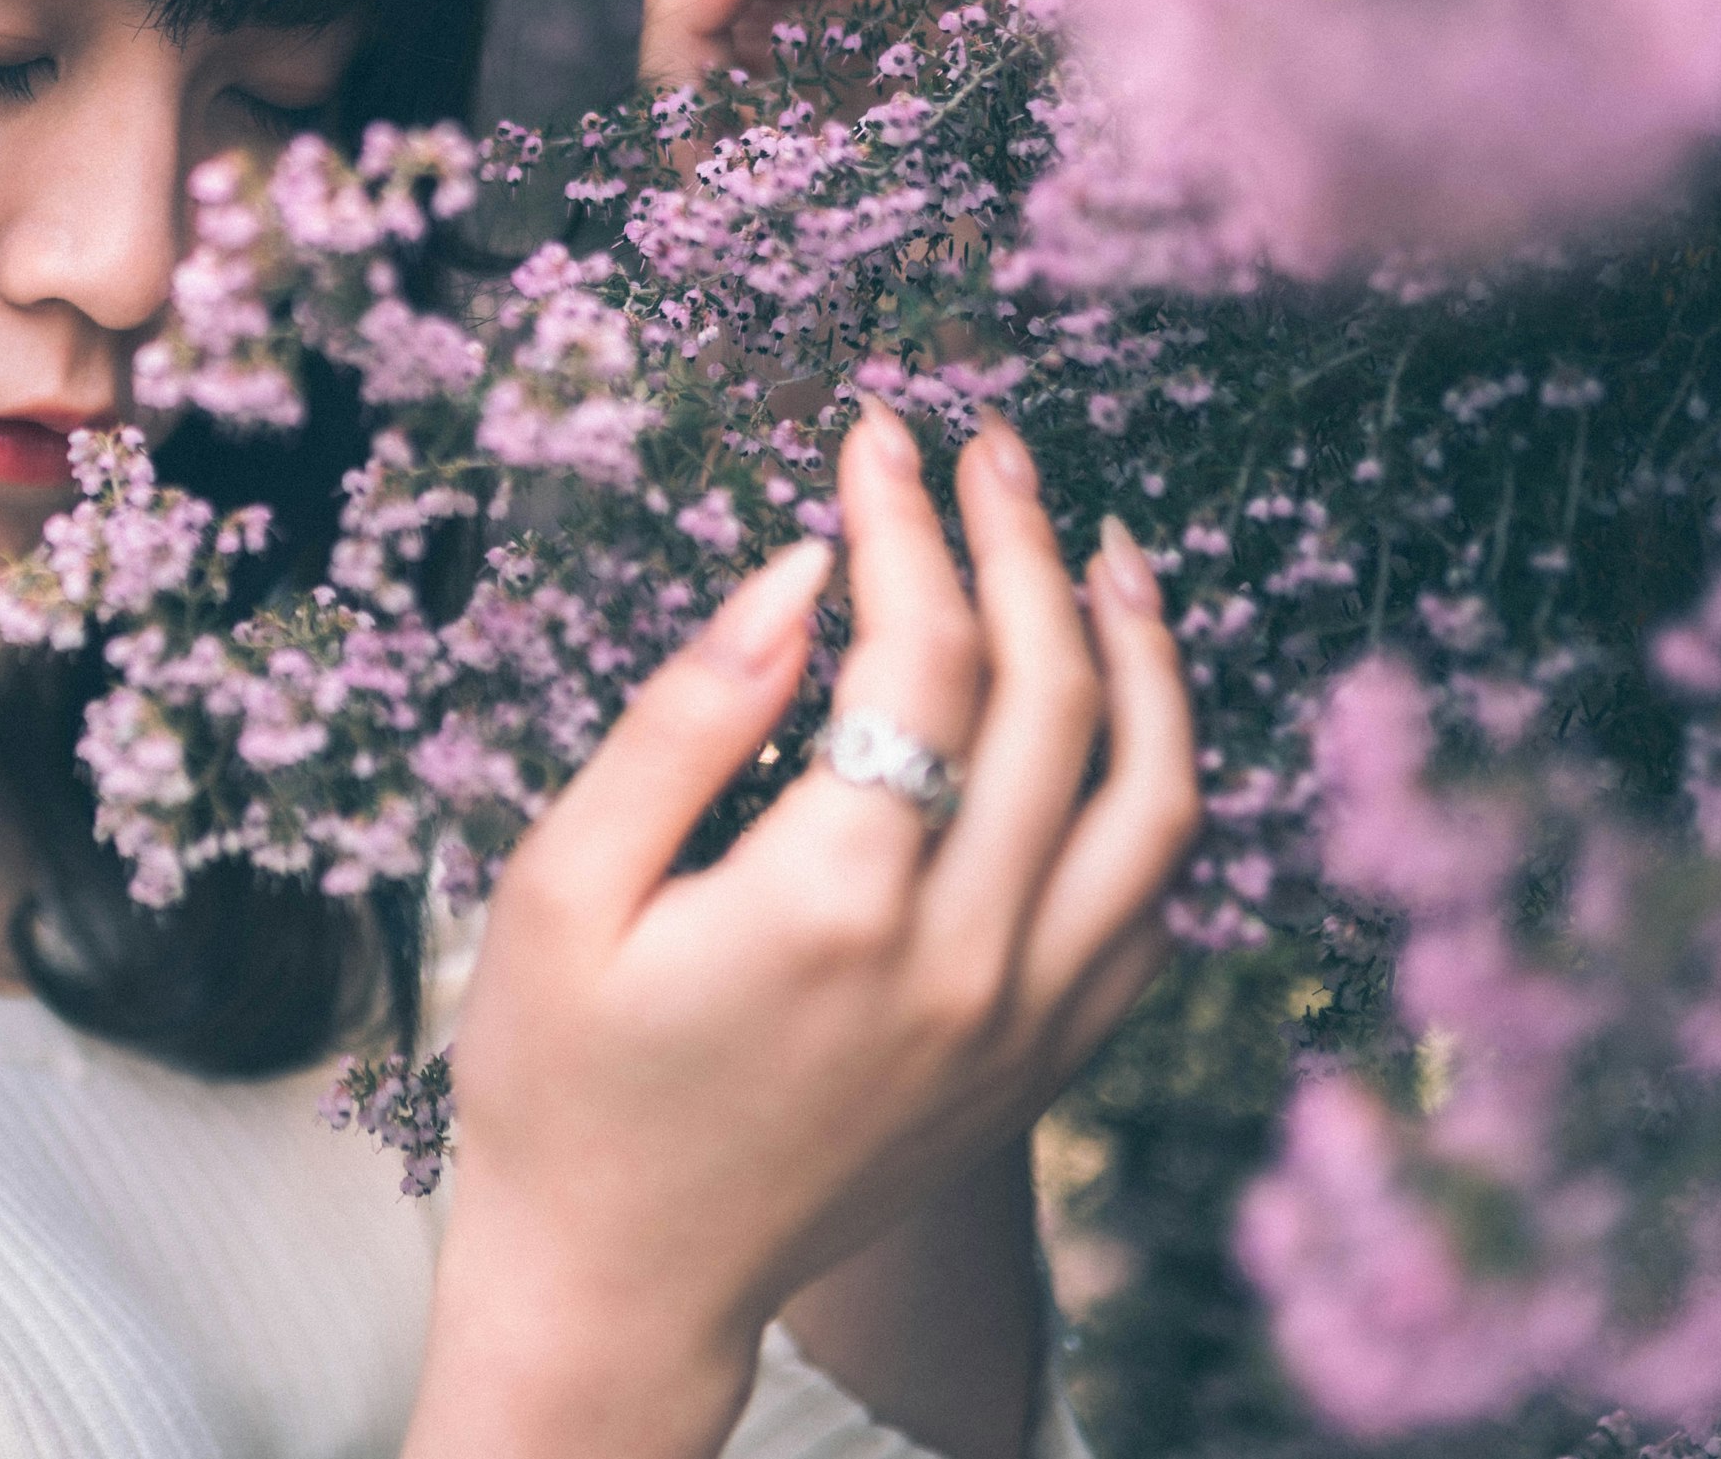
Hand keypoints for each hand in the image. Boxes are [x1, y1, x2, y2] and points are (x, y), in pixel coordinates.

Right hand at [401, 406, 1198, 1458]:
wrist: (619, 1285)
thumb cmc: (558, 1081)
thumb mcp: (561, 886)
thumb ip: (684, 719)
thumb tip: (798, 573)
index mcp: (833, 903)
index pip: (927, 653)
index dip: (906, 521)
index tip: (873, 435)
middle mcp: (964, 962)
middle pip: (1058, 700)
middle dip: (1025, 546)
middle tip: (988, 449)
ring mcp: (1026, 1024)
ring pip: (1159, 804)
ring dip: (1144, 656)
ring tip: (1106, 551)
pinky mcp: (1046, 1067)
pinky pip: (1155, 909)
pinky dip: (1162, 792)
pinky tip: (1122, 717)